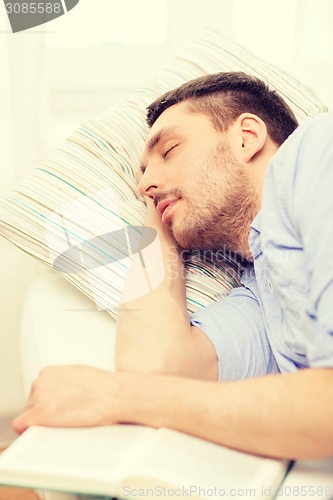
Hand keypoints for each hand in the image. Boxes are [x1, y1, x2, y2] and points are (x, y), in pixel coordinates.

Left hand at [12, 365, 130, 433]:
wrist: (116, 395)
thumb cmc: (104, 387)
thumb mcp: (80, 375)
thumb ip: (65, 382)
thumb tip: (63, 394)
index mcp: (49, 372)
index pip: (37, 392)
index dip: (47, 404)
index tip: (56, 410)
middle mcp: (41, 381)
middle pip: (31, 404)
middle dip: (45, 411)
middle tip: (64, 417)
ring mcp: (39, 397)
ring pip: (29, 415)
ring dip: (42, 421)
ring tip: (65, 422)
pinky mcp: (40, 413)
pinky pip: (22, 425)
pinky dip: (31, 431)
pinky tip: (47, 432)